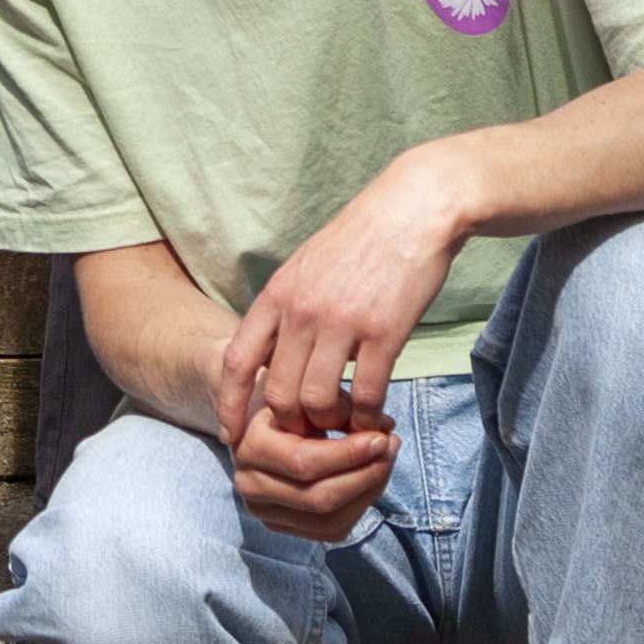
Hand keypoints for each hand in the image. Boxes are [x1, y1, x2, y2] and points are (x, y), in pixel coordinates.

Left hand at [214, 150, 469, 455]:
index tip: (232, 435)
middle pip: (277, 393)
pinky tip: (374, 415)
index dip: (229, 404)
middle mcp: (302, 310)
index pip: (237, 360)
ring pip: (317, 401)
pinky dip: (365, 416)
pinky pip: (364, 394)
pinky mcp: (383, 330)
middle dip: (291, 424)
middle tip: (311, 432)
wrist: (413, 207)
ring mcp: (341, 321)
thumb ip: (287, 309)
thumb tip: (272, 354)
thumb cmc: (362, 238)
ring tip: (345, 425)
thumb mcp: (306, 265)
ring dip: (330, 424)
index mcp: (278, 293)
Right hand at [227, 403, 398, 543]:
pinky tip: (372, 479)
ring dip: (368, 493)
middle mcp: (249, 484)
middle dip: (365, 476)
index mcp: (249, 445)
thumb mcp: (307, 391)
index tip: (382, 437)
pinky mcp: (280, 526)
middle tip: (391, 448)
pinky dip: (360, 506)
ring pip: (328, 520)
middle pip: (319, 498)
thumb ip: (342, 408)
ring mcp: (263, 510)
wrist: (253, 418)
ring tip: (386, 462)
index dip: (349, 455)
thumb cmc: (286, 397)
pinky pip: (331, 530)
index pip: (304, 462)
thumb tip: (385, 426)